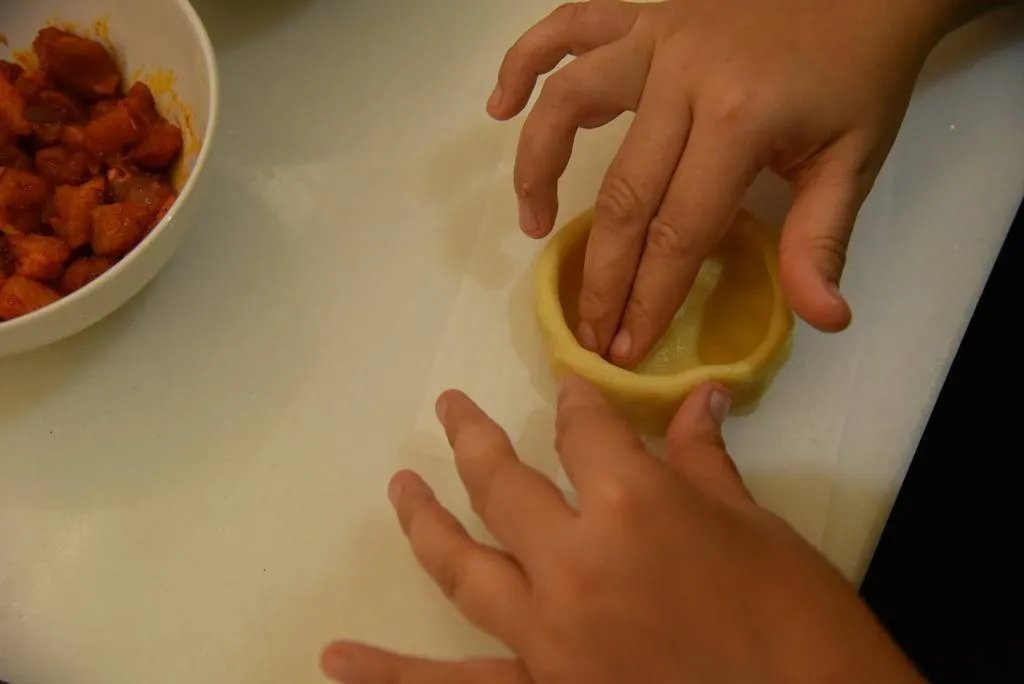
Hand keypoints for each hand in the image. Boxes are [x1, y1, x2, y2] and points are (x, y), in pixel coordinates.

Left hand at [322, 377, 922, 683]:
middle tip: (452, 407)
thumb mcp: (758, 530)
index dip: (577, 403)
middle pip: (503, 482)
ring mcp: (547, 634)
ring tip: (398, 485)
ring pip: (463, 565)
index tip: (569, 392)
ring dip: (425, 521)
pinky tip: (336, 660)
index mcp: (633, 506)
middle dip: (475, 437)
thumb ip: (706, 461)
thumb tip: (701, 394)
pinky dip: (391, 675)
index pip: (584, 430)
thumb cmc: (798, 622)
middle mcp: (573, 562)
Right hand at [491, 0, 959, 366]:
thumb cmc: (859, 78)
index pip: (677, 231)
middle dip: (601, 273)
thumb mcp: (853, 161)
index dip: (648, 298)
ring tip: (530, 227)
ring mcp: (655, 38)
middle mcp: (682, 77)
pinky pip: (567, 28)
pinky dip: (524, 61)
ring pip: (569, 104)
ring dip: (538, 169)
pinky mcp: (643, 15)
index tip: (625, 349)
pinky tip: (500, 105)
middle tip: (588, 329)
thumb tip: (822, 319)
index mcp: (737, 119)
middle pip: (622, 192)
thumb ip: (822, 240)